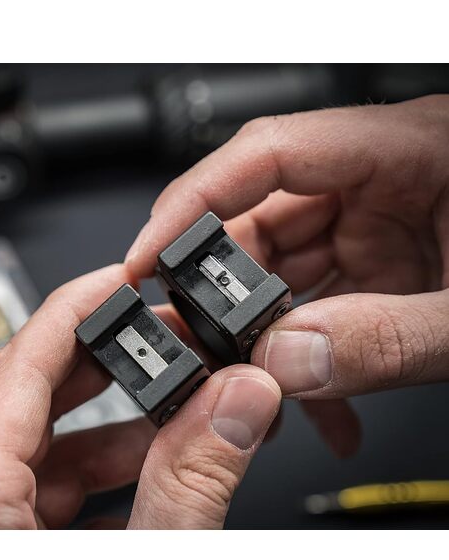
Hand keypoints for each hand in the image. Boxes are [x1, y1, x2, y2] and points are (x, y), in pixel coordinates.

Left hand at [0, 265, 280, 528]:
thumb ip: (190, 488)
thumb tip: (237, 403)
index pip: (16, 365)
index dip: (75, 307)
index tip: (121, 277)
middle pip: (33, 400)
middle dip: (111, 362)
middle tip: (165, 339)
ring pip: (46, 452)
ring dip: (118, 429)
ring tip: (181, 410)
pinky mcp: (0, 559)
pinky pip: (48, 499)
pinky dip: (106, 483)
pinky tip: (157, 481)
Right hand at [126, 94, 448, 455]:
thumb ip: (392, 337)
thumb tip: (292, 360)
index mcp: (409, 150)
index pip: (267, 153)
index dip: (194, 202)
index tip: (150, 256)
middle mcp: (381, 183)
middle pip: (261, 222)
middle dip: (223, 292)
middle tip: (197, 347)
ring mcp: (379, 227)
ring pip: (283, 274)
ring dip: (265, 339)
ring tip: (256, 390)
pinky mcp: (383, 268)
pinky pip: (319, 306)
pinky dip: (308, 360)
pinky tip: (320, 409)